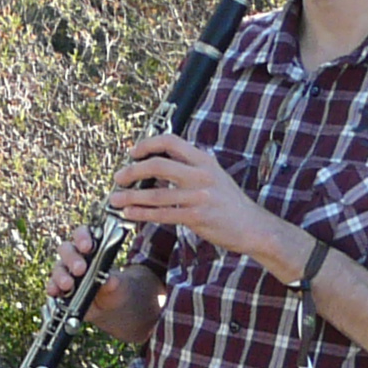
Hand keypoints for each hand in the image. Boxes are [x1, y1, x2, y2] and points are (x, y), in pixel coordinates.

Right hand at [48, 220, 152, 333]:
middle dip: (72, 258)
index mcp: (92, 248)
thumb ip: (114, 281)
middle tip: (80, 269)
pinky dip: (53, 288)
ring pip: (58, 267)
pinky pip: (52, 285)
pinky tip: (55, 292)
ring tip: (68, 285)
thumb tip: (109, 280)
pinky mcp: (60, 288)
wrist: (111, 308)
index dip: (82, 237)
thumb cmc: (115, 288)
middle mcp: (76, 257)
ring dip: (61, 275)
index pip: (83, 234)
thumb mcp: (119, 285)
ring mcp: (66, 272)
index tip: (86, 247)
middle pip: (67, 249)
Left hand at [109, 134, 277, 263]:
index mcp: (204, 160)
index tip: (132, 152)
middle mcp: (201, 174)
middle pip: (158, 164)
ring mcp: (199, 196)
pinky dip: (141, 213)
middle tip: (118, 178)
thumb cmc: (229, 203)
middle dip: (132, 171)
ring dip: (130, 196)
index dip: (147, 144)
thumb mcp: (214, 175)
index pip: (171, 141)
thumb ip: (189, 167)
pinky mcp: (196, 217)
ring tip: (114, 200)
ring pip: (155, 193)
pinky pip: (162, 214)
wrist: (252, 227)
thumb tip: (159, 162)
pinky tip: (129, 213)